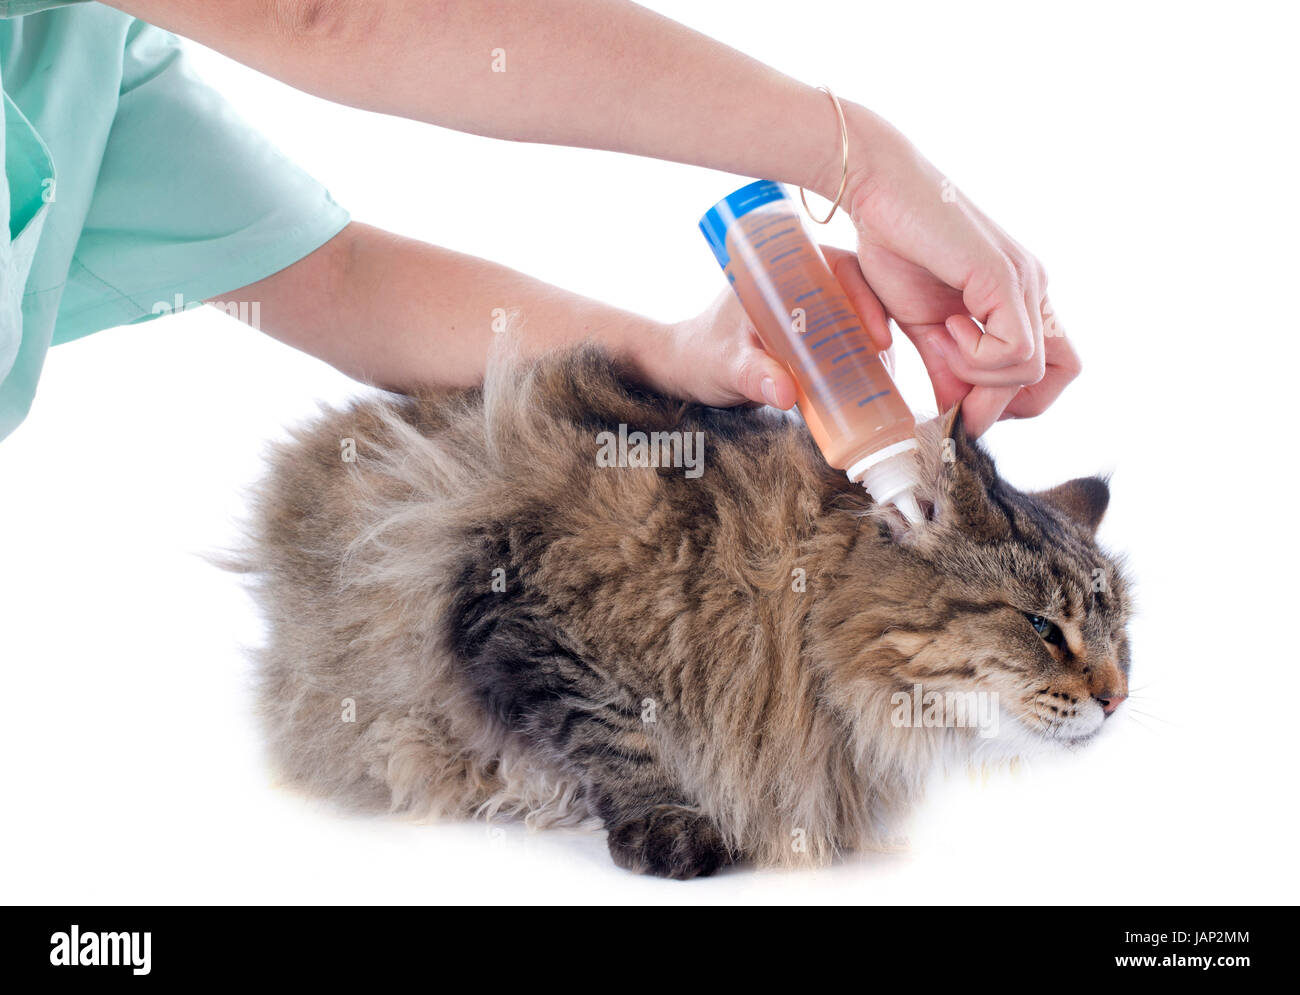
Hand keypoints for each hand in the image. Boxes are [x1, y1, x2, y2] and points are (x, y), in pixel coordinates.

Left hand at [643, 246, 890, 409]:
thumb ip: (753, 376)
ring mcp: (809, 311)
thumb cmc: (700, 357)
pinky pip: (846, 341)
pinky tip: (874, 383)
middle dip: (877, 326)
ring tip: (884, 378)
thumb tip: (786, 394)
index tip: (876, 335)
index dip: (867, 296)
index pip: (839, 268)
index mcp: (782, 271)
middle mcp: (801, 284)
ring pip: (856, 319)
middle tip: (884, 362)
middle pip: (857, 294)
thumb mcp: (726, 366)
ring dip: (873, 345)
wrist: (685, 371)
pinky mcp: (812, 337)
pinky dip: (860, 359)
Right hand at [830, 103, 1080, 436]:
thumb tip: (955, 412)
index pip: (1053, 368)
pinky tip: (946, 326)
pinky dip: (975, 357)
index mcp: (1018, 296)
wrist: (877, 189)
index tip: (961, 398)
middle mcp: (1033, 287)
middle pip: (1060, 374)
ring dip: (978, 376)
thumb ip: (944, 366)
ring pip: (1030, 371)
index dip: (1010, 399)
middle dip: (1004, 401)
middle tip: (957, 392)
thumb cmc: (894, 244)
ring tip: (941, 340)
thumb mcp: (921, 323)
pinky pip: (1015, 350)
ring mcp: (1024, 280)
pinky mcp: (1003, 276)